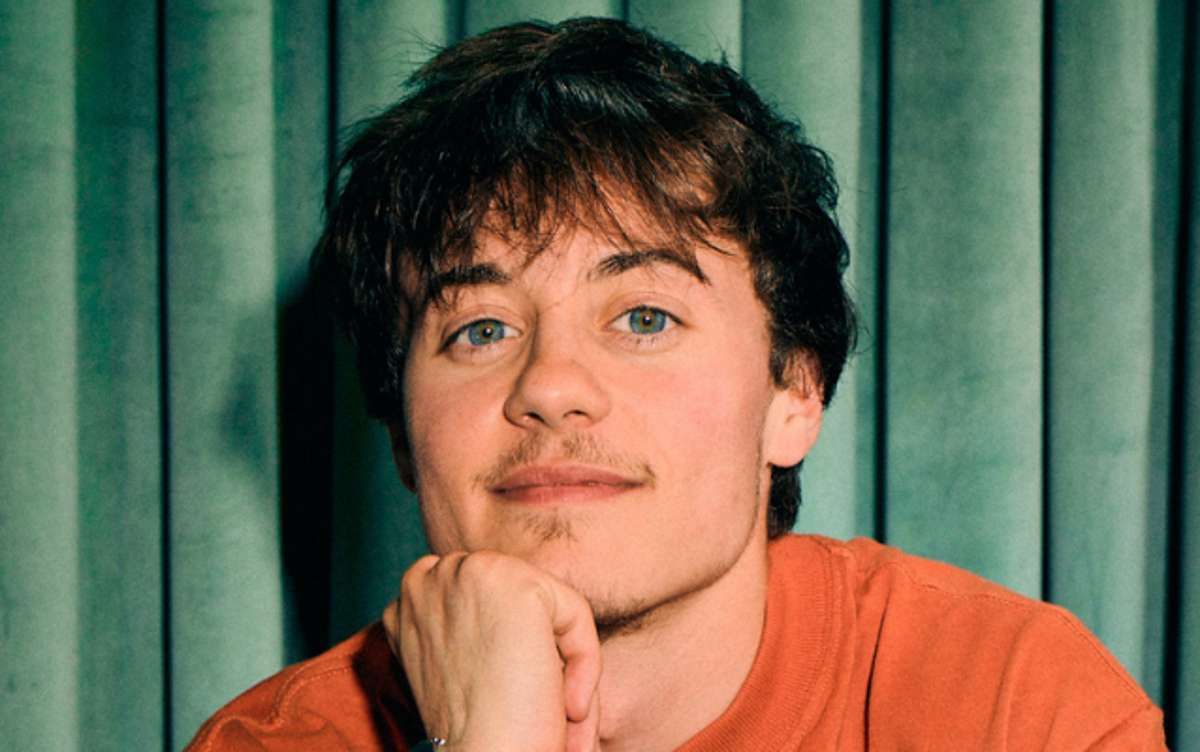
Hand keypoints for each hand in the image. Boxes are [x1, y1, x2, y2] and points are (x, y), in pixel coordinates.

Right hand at [382, 551, 601, 751]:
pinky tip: (567, 708)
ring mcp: (466, 572)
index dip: (511, 648)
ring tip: (563, 713)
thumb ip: (475, 623)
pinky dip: (585, 664)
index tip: (521, 699)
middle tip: (549, 707)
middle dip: (539, 650)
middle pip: (514, 597)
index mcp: (409, 599)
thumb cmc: (479, 728)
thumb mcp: (463, 663)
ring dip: (564, 661)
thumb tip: (519, 614)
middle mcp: (427, 576)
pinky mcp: (511, 580)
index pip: (483, 599)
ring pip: (547, 606)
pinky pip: (573, 615)